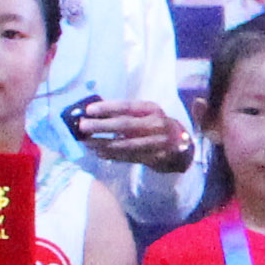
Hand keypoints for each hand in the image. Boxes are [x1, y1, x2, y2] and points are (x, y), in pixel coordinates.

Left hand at [71, 99, 193, 170]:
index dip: (108, 107)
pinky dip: (113, 156)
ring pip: (126, 144)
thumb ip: (125, 113)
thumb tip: (94, 113)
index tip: (89, 110)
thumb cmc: (155, 126)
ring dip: (104, 144)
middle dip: (102, 126)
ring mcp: (158, 143)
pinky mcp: (155, 158)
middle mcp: (157, 124)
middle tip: (83, 127)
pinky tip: (99, 153)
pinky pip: (130, 157)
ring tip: (87, 143)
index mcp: (152, 109)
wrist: (181, 147)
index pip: (127, 106)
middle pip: (125, 125)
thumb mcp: (146, 114)